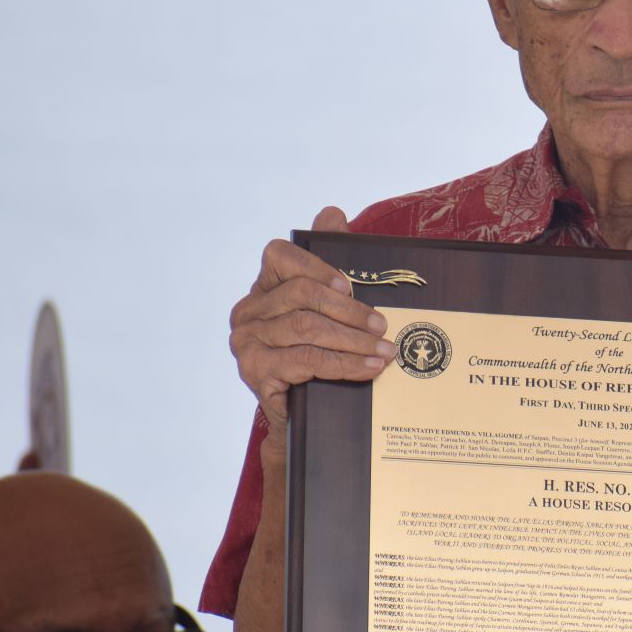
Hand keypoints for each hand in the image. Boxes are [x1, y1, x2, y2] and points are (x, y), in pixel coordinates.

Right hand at [228, 208, 395, 452]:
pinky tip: (369, 368)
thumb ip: (330, 265)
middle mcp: (247, 311)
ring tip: (385, 351)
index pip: (280, 256)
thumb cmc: (318, 357)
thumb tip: (332, 213)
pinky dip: (344, 364)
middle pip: (301, 296)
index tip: (351, 286)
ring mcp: (246, 342)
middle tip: (384, 327)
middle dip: (350, 312)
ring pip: (307, 329)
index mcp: (263, 289)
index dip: (317, 267)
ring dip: (353, 341)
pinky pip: (306, 360)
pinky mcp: (255, 371)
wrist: (303, 417)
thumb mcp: (328, 313)